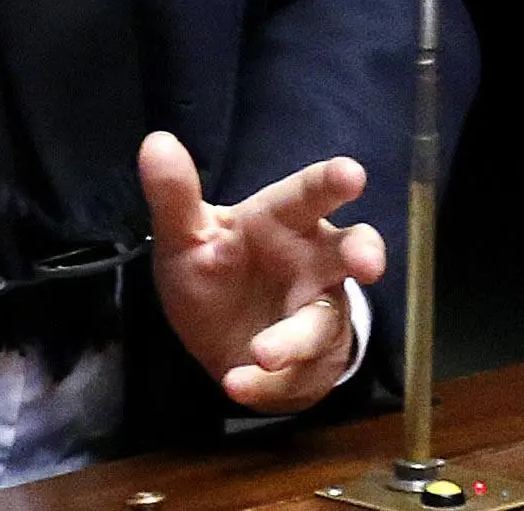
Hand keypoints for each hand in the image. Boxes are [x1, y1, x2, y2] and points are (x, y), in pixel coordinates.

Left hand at [141, 130, 387, 412]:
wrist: (221, 340)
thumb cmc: (215, 270)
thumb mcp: (185, 237)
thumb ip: (175, 196)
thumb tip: (155, 141)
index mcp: (282, 221)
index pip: (309, 194)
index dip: (333, 182)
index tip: (351, 174)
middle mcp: (313, 261)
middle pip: (350, 250)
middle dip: (364, 253)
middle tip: (368, 263)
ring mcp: (317, 312)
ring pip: (321, 323)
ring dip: (294, 339)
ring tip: (262, 353)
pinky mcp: (311, 362)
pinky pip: (296, 374)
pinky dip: (266, 383)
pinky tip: (237, 382)